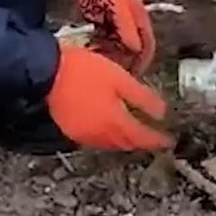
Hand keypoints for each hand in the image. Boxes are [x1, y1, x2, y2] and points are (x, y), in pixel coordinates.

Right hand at [45, 45, 172, 150]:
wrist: (48, 71)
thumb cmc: (83, 71)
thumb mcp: (120, 79)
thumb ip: (142, 97)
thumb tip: (160, 112)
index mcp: (114, 121)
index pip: (142, 137)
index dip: (157, 140)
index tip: (168, 140)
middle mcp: (100, 134)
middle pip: (126, 144)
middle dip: (141, 142)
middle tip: (153, 137)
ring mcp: (83, 135)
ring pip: (110, 144)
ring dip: (124, 140)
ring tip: (133, 131)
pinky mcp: (71, 131)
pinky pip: (95, 140)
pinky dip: (107, 137)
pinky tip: (108, 126)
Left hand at [66, 0, 155, 73]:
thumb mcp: (116, 7)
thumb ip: (127, 29)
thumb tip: (135, 51)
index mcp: (140, 18)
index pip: (147, 47)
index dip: (141, 63)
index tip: (130, 77)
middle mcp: (132, 20)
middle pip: (133, 48)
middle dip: (125, 62)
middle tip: (112, 73)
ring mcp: (117, 19)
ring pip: (119, 44)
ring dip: (112, 55)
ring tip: (101, 64)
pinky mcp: (103, 16)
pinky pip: (107, 37)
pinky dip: (102, 46)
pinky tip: (92, 50)